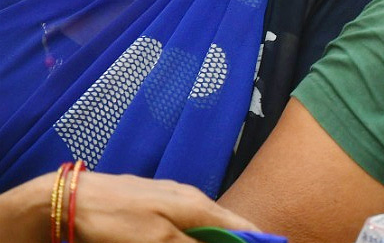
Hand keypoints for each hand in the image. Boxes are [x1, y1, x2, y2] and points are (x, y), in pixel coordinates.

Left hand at [72, 172, 259, 242]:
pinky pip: (182, 227)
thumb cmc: (116, 218)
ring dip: (211, 240)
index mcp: (196, 205)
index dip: (257, 240)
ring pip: (202, 227)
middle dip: (234, 241)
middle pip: (223, 227)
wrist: (71, 201)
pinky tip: (184, 242)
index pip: (240, 226)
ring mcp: (170, 203)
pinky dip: (191, 238)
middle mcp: (189, 201)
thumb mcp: (157, 240)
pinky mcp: (152, 211)